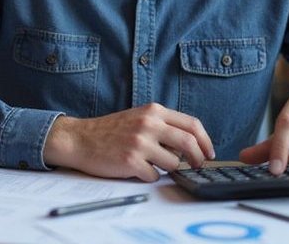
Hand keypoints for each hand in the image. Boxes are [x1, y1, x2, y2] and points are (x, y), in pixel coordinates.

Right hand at [43, 103, 214, 180]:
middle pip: (189, 143)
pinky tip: (137, 169)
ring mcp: (139, 142)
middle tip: (198, 166)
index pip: (192, 124)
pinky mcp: (130, 161)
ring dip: (168, 169)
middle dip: (199, 158)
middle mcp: (148, 124)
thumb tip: (188, 144)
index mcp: (153, 111)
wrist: (80, 139)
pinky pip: (154, 176)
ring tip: (153, 164)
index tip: (208, 152)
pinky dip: (149, 176)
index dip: (205, 141)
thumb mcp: (139, 117)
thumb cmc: (110, 131)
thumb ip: (163, 125)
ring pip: (174, 163)